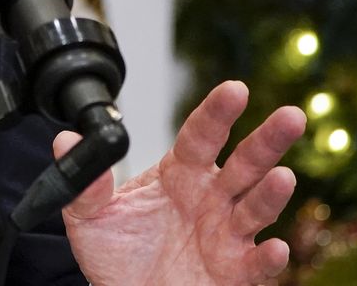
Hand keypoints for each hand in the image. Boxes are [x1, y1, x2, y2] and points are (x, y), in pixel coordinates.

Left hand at [58, 81, 305, 285]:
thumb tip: (66, 141)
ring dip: (272, 193)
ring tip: (282, 176)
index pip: (201, 135)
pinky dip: (269, 257)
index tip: (235, 89)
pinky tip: (275, 247)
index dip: (218, 112)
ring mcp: (227, 234)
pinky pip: (256, 263)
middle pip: (245, 163)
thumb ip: (85, 180)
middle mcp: (211, 198)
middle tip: (290, 117)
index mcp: (180, 173)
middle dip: (268, 140)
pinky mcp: (235, 272)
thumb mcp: (88, 216)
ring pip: (257, 207)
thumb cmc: (115, 253)